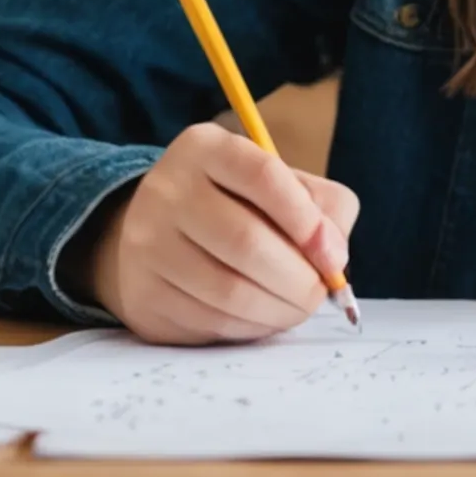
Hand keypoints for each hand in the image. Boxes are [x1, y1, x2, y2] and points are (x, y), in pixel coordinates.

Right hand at [86, 122, 359, 342]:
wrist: (153, 233)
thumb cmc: (236, 206)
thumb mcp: (279, 185)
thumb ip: (322, 207)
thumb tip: (333, 258)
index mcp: (205, 149)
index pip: (263, 176)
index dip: (308, 221)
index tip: (332, 257)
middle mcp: (167, 190)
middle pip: (245, 241)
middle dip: (299, 279)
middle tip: (319, 294)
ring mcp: (147, 243)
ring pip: (228, 291)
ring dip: (278, 311)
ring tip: (297, 309)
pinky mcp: (142, 294)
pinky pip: (209, 321)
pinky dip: (249, 328)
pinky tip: (262, 318)